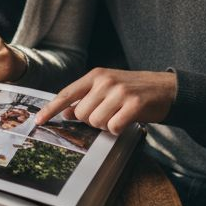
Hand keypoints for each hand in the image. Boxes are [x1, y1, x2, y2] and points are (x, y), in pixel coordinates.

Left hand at [34, 68, 177, 134]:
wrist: (167, 88)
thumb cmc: (134, 90)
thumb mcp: (108, 88)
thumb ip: (87, 98)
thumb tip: (68, 112)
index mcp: (96, 76)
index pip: (67, 94)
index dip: (51, 109)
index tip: (39, 121)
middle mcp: (105, 81)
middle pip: (82, 114)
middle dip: (92, 121)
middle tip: (109, 114)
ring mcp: (120, 91)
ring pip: (96, 122)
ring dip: (106, 125)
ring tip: (119, 116)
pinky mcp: (134, 103)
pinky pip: (114, 126)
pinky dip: (118, 129)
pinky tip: (126, 121)